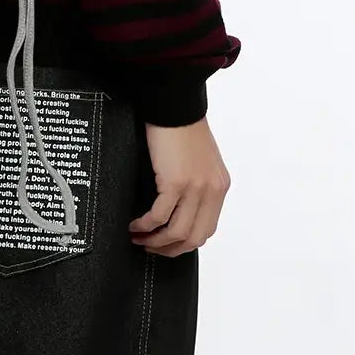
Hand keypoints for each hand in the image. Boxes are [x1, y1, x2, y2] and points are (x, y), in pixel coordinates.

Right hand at [128, 119, 229, 255]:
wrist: (174, 106)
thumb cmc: (181, 128)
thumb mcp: (199, 162)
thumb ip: (196, 186)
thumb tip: (178, 210)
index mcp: (219, 186)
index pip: (207, 228)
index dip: (185, 242)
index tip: (166, 243)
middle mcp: (211, 190)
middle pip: (194, 237)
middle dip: (169, 249)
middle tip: (149, 247)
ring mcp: (195, 188)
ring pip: (176, 232)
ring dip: (154, 241)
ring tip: (138, 238)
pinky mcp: (176, 182)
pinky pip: (159, 216)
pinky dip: (144, 225)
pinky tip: (134, 224)